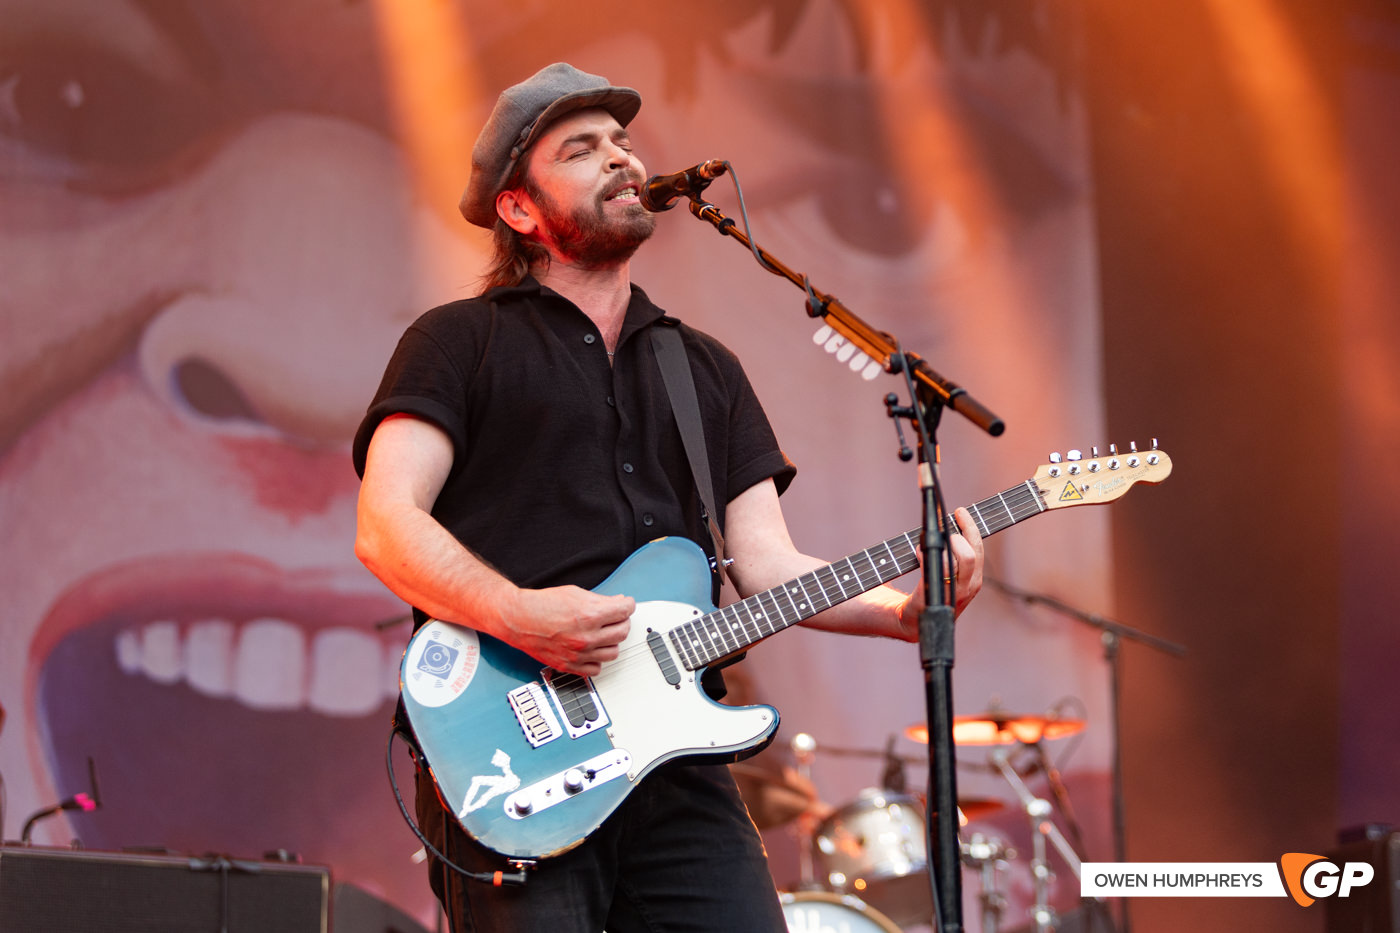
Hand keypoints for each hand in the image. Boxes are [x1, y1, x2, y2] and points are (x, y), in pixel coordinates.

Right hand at [502, 585, 633, 675]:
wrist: (518, 619)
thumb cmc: (542, 605)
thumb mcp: (575, 593)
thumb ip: (600, 600)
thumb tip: (618, 603)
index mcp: (589, 615)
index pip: (624, 611)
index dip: (628, 605)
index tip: (626, 604)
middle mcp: (586, 637)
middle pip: (622, 632)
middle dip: (622, 621)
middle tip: (616, 617)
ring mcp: (578, 654)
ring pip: (613, 652)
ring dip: (611, 641)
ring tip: (603, 634)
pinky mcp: (569, 666)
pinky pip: (596, 669)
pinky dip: (597, 659)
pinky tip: (593, 649)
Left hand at [898, 506, 984, 633]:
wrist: (913, 621)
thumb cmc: (929, 591)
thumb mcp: (948, 573)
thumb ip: (953, 554)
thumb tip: (948, 522)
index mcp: (974, 579)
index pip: (978, 548)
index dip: (970, 527)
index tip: (959, 511)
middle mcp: (968, 587)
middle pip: (970, 554)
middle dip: (957, 535)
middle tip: (944, 527)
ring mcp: (952, 595)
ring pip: (954, 562)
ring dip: (940, 546)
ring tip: (927, 541)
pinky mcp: (934, 599)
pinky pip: (935, 572)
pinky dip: (925, 556)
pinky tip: (918, 551)